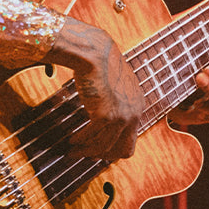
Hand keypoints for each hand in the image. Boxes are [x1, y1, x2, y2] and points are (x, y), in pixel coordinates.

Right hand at [49, 17, 146, 160]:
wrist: (94, 53)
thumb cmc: (100, 64)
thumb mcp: (113, 85)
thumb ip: (113, 101)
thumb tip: (101, 115)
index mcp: (138, 106)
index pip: (130, 140)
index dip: (113, 148)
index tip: (97, 148)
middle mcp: (134, 114)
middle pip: (123, 150)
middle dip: (102, 156)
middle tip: (85, 154)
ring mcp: (122, 116)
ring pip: (105, 147)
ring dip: (86, 151)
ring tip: (73, 150)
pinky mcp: (107, 116)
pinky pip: (93, 138)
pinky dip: (80, 142)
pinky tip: (71, 140)